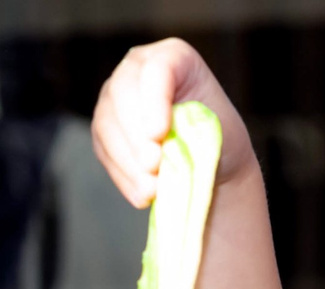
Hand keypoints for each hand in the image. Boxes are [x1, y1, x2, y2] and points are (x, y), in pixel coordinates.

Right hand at [90, 38, 255, 206]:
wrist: (211, 161)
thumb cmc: (220, 140)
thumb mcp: (217, 131)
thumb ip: (189, 134)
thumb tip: (156, 158)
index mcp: (174, 57)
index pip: (158, 69)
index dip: (154, 100)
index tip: (159, 134)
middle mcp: (137, 68)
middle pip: (123, 92)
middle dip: (136, 133)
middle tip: (153, 165)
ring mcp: (115, 96)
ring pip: (107, 122)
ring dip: (128, 160)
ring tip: (152, 188)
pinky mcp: (105, 128)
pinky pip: (104, 150)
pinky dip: (123, 175)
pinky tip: (143, 195)